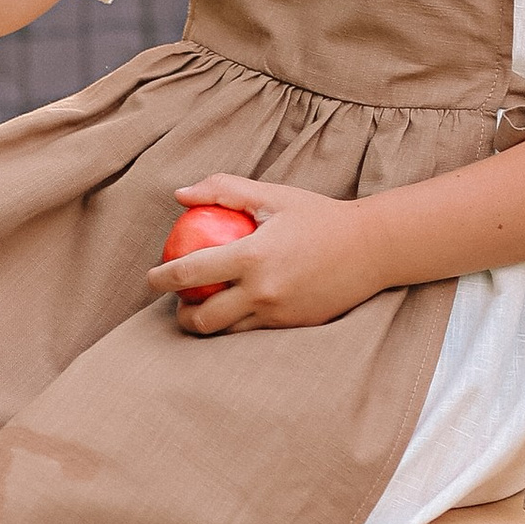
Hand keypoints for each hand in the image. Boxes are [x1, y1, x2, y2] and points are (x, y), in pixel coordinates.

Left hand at [147, 174, 390, 333]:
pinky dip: (237, 325)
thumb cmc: (318, 217)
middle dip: (180, 316)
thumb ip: (223, 190)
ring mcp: (279, 314)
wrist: (372, 249)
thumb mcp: (272, 195)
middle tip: (176, 303)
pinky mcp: (294, 328)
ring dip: (206, 325)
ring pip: (227, 332)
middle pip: (204, 318)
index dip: (162, 278)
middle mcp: (263, 291)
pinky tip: (234, 313)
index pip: (191, 273)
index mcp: (252, 257)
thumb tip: (180, 195)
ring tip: (202, 310)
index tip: (151, 278)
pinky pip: (254, 333)